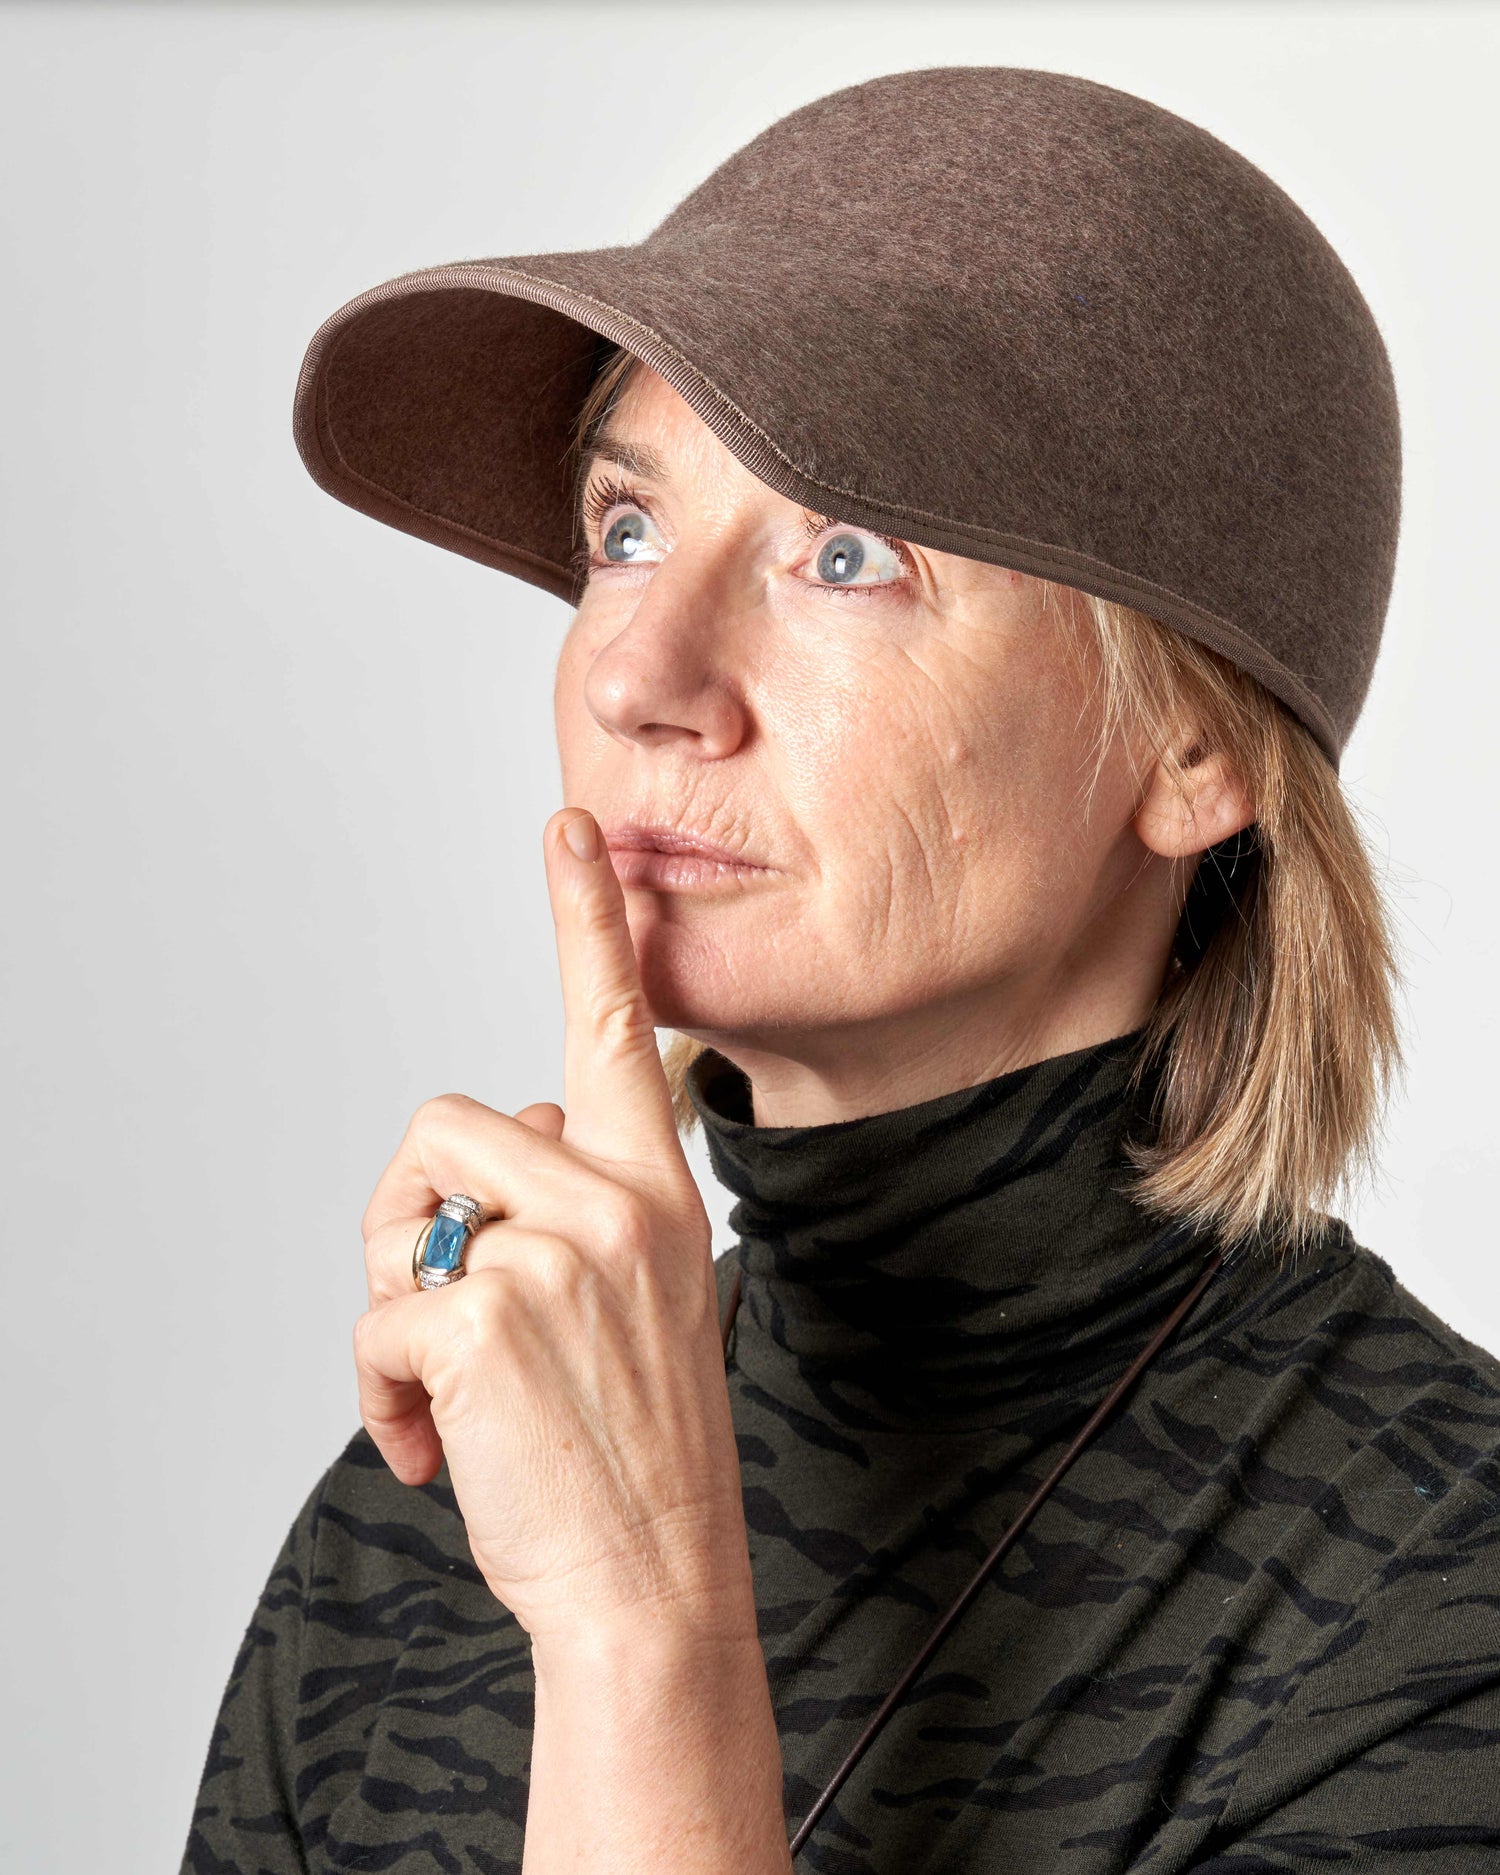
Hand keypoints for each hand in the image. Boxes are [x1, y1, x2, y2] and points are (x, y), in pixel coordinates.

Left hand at [351, 808, 749, 1645]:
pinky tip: (433, 1444)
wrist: (655, 1586)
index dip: (590, 920)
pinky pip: (378, 1311)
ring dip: (399, 1293)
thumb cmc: (638, 1451)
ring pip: (408, 1203)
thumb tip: (500, 1156)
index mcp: (662, 1190)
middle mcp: (623, 1201)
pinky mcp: (487, 1312)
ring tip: (449, 1381)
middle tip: (445, 1307)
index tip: (569, 829)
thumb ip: (583, 1208)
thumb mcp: (644, 1303)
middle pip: (452, 1120)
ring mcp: (560, 1252)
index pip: (624, 1027)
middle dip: (416, 1210)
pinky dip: (380, 1389)